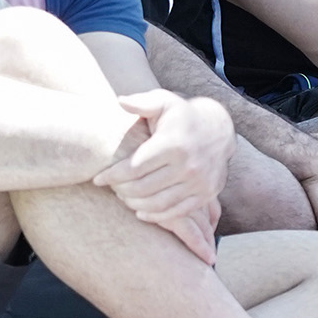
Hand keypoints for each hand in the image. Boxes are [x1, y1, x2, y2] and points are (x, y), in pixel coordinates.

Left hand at [95, 93, 232, 261]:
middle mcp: (188, 165)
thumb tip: (120, 101)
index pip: (134, 167)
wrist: (219, 129)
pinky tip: (141, 211)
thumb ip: (141, 102)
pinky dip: (156, 216)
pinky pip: (176, 212)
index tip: (98, 179)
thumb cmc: (182, 116)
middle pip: (143, 188)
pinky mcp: (206, 194)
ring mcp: (199, 182)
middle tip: (112, 188)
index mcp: (173, 144)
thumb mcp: (164, 102)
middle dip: (121, 191)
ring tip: (124, 198)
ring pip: (158, 203)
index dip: (112, 176)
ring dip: (135, 204)